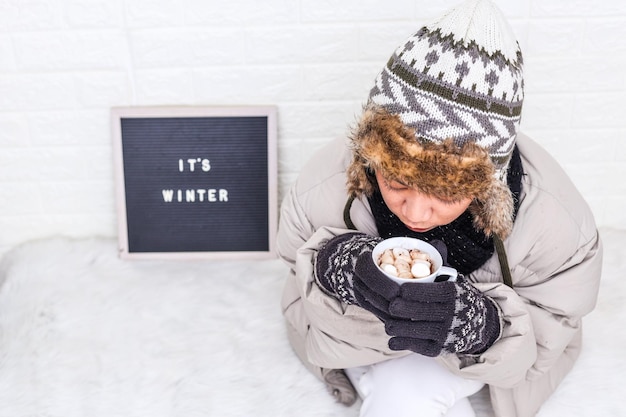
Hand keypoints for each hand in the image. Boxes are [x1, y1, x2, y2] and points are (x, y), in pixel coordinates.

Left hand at [352, 252, 500, 356]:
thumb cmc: (456, 297)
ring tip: (388, 322)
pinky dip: (403, 343)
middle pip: (419, 312)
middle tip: (390, 305)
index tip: (399, 289)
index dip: (413, 291)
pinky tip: (393, 339)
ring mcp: (445, 333)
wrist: (478, 325)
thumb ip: (440, 263)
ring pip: (415, 331)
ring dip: (398, 326)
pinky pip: (417, 346)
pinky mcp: (439, 349)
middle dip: (401, 308)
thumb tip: (434, 242)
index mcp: (452, 294)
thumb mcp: (453, 279)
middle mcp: (450, 314)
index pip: (430, 292)